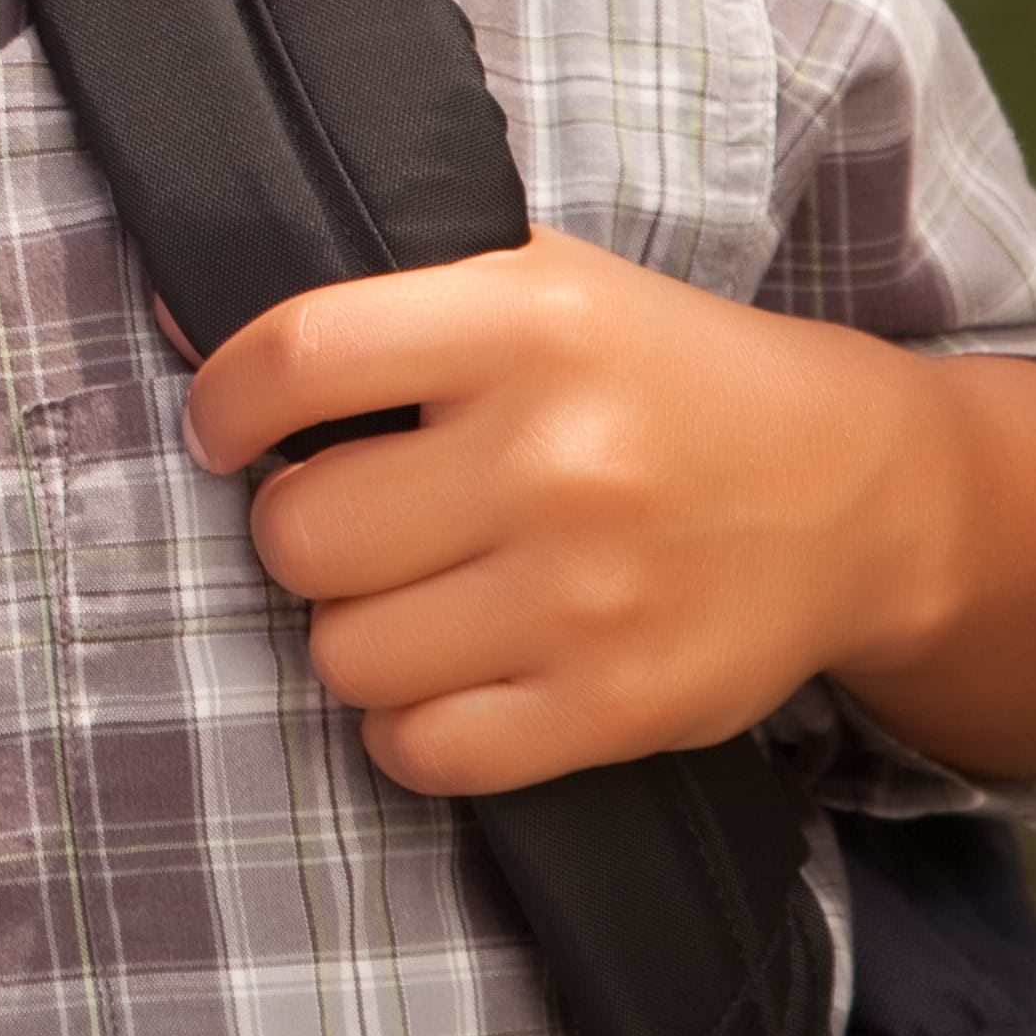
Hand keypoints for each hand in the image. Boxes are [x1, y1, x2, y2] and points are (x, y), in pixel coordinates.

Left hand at [182, 234, 949, 798]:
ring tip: (418, 593)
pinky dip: (409, 726)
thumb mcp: (541, 285)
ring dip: (354, 632)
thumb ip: (378, 302)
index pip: (298, 360)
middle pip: (301, 534)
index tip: (225, 429)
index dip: (225, 403)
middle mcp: (557, 458)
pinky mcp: (620, 706)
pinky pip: (420, 750)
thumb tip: (176, 327)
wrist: (859, 493)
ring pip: (343, 653)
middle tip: (361, 519)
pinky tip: (452, 673)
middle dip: (304, 531)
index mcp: (530, 323)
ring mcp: (590, 594)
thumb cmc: (660, 379)